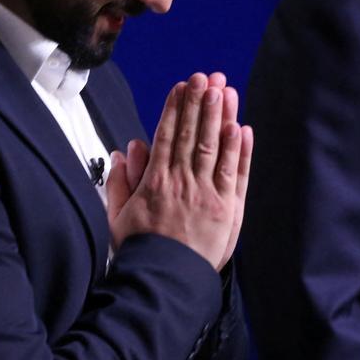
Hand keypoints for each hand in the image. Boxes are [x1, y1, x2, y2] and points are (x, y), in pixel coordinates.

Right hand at [108, 73, 252, 269]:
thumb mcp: (118, 216)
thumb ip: (120, 182)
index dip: (176, 107)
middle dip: (200, 102)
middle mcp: (182, 181)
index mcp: (155, 181)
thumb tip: (125, 152)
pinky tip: (241, 128)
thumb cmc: (141, 252)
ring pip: (215, 146)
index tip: (182, 86)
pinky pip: (235, 173)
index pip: (168, 134)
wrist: (164, 283)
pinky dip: (239, 150)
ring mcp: (207, 194)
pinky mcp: (228, 209)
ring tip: (225, 90)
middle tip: (206, 76)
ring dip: (220, 116)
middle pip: (193, 133)